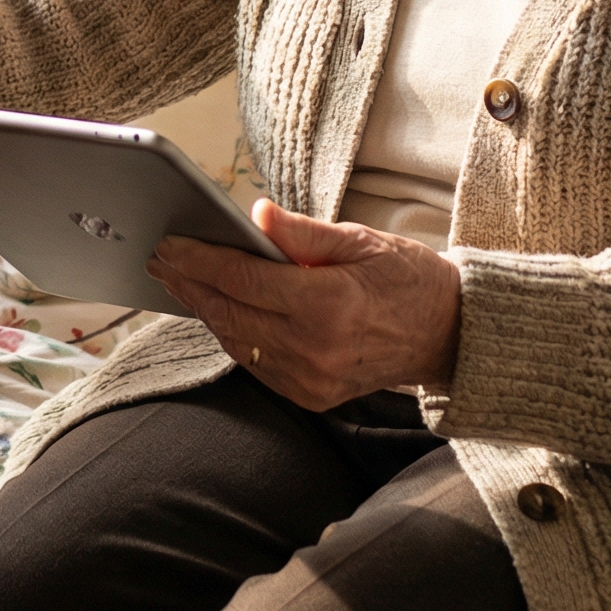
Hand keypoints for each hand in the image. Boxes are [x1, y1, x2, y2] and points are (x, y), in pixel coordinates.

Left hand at [145, 198, 460, 409]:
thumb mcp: (361, 240)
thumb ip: (302, 232)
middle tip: (160, 259)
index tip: (169, 244)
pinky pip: (255, 363)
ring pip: (237, 341)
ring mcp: (312, 379)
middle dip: (189, 284)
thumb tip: (255, 214)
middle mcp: (316, 348)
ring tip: (177, 281)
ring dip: (203, 310)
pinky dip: (231, 334)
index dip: (199, 260)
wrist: (450, 336)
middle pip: (230, 313)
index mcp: (328, 305)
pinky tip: (214, 310)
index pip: (243, 281)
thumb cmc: (407, 279)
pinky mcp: (312, 396)